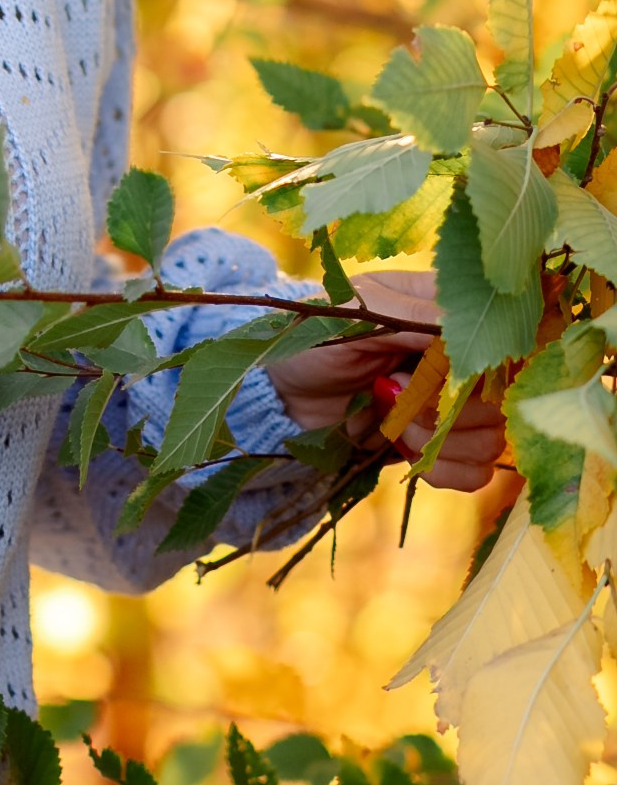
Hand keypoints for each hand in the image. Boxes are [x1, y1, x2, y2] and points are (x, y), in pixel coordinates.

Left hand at [267, 268, 511, 496]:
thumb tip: (470, 329)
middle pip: (504, 398)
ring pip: (493, 438)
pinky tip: (405, 452)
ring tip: (394, 425)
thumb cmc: (312, 337)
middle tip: (398, 394)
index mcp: (447, 312)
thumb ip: (416, 319)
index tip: (438, 369)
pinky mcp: (438, 446)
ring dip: (440, 440)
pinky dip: (443, 469)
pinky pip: (475, 472)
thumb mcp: (358, 315)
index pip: (504, 340)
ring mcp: (453, 406)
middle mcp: (461, 360)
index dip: (482, 364)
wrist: (279, 390)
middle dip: (449, 408)